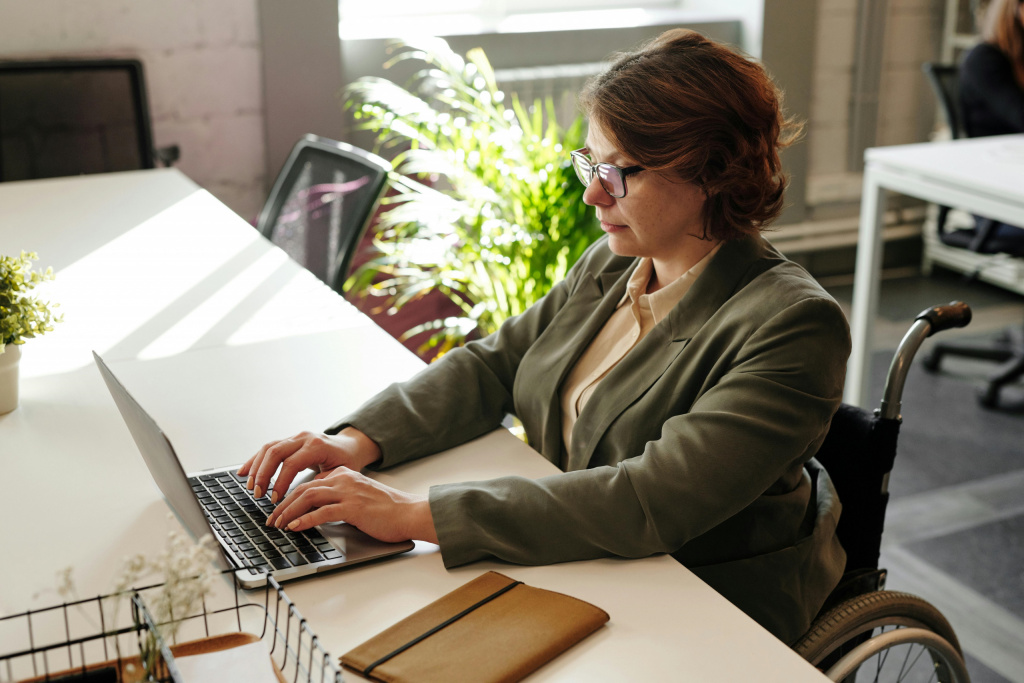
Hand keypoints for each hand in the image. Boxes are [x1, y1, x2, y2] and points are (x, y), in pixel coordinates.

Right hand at [236, 427, 380, 502]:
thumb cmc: (347, 461)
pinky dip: (254, 460)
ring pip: (269, 448)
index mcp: (317, 445)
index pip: (292, 463)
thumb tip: (304, 501)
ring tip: (251, 486)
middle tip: (258, 494)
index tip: (275, 499)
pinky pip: (268, 448)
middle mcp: (304, 438)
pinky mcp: (289, 440)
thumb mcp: (341, 473)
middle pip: (276, 452)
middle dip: (263, 474)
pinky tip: (244, 472)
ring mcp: (295, 437)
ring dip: (256, 468)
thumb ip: (323, 483)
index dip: (280, 482)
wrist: (349, 446)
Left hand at [265, 467, 437, 543]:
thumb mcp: (358, 498)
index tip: (279, 510)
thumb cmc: (387, 510)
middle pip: (304, 488)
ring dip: (289, 512)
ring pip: (308, 497)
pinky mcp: (353, 507)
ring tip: (278, 524)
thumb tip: (315, 512)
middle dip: (283, 505)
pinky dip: (305, 520)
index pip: (309, 483)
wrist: (409, 513)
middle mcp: (344, 479)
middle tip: (271, 520)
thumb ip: (339, 499)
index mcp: (344, 474)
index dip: (290, 497)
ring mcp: (348, 492)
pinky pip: (322, 512)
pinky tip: (295, 528)